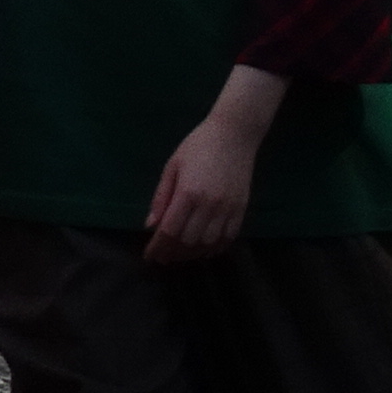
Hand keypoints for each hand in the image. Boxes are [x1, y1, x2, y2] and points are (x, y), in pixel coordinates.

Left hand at [143, 70, 282, 261]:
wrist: (233, 136)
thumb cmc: (196, 146)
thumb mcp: (171, 167)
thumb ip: (161, 197)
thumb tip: (150, 225)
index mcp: (188, 193)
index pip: (170, 230)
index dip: (158, 247)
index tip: (150, 255)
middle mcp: (209, 205)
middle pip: (188, 241)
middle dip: (172, 252)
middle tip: (162, 256)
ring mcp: (228, 208)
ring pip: (208, 243)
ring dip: (192, 253)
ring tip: (179, 255)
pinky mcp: (241, 209)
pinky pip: (228, 237)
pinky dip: (214, 248)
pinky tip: (203, 250)